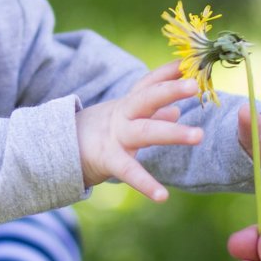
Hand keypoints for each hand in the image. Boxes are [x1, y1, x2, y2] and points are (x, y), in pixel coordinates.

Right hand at [76, 61, 202, 198]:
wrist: (60, 149)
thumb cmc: (100, 132)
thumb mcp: (125, 119)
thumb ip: (151, 114)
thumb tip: (176, 111)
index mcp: (128, 104)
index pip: (149, 83)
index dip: (168, 72)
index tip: (188, 63)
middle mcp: (122, 115)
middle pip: (146, 98)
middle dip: (169, 90)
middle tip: (194, 86)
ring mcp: (116, 137)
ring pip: (146, 131)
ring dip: (173, 132)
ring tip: (199, 135)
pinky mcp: (108, 160)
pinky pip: (129, 172)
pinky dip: (146, 184)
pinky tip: (162, 197)